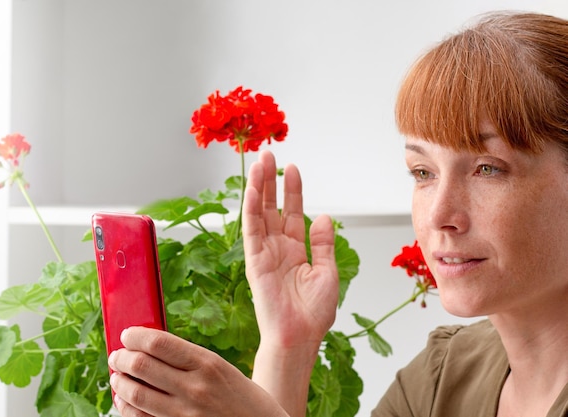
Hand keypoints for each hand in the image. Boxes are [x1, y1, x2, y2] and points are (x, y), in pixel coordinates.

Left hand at [108, 327, 287, 416]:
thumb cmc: (244, 399)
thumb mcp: (223, 369)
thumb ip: (191, 359)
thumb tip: (153, 349)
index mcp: (208, 364)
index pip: (159, 343)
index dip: (135, 337)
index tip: (128, 335)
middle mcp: (195, 388)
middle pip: (142, 366)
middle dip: (122, 358)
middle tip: (117, 355)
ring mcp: (185, 414)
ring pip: (137, 394)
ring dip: (120, 382)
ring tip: (117, 376)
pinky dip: (127, 408)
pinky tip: (124, 401)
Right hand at [243, 150, 338, 349]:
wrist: (300, 337)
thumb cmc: (313, 313)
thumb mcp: (327, 272)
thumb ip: (323, 243)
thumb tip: (324, 216)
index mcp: (296, 250)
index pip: (292, 212)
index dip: (292, 190)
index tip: (292, 168)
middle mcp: (278, 248)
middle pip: (273, 206)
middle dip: (271, 180)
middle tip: (269, 154)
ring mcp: (264, 253)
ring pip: (259, 213)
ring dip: (258, 188)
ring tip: (260, 163)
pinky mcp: (254, 260)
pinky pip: (251, 230)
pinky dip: (250, 209)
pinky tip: (252, 190)